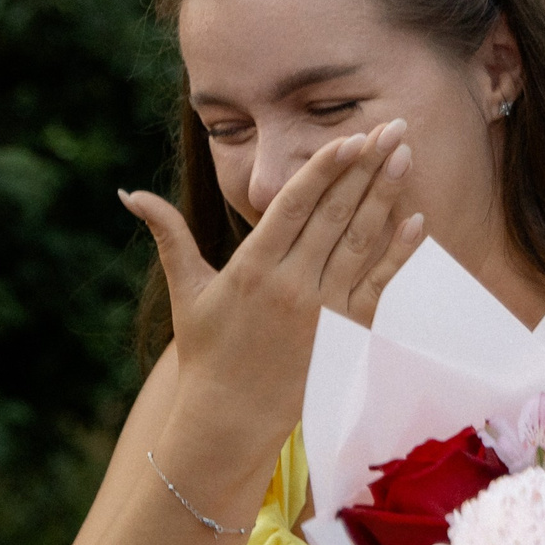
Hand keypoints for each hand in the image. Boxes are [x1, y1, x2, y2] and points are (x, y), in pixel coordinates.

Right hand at [120, 119, 424, 463]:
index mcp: (252, 269)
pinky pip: (377, 284)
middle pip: (334, 213)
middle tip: (391, 126)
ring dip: (385, 195)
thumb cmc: (207, 352)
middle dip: (365, 167)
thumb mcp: (186, 291)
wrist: (231, 418)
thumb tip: (128, 193)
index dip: (323, 169)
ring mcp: (323, 310)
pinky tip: (416, 219)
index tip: (349, 137)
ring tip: (404, 155)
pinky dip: (398, 252)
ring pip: (360, 241)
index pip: (293, 206)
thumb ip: (168, 235)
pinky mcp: (345, 333)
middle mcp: (291, 286)